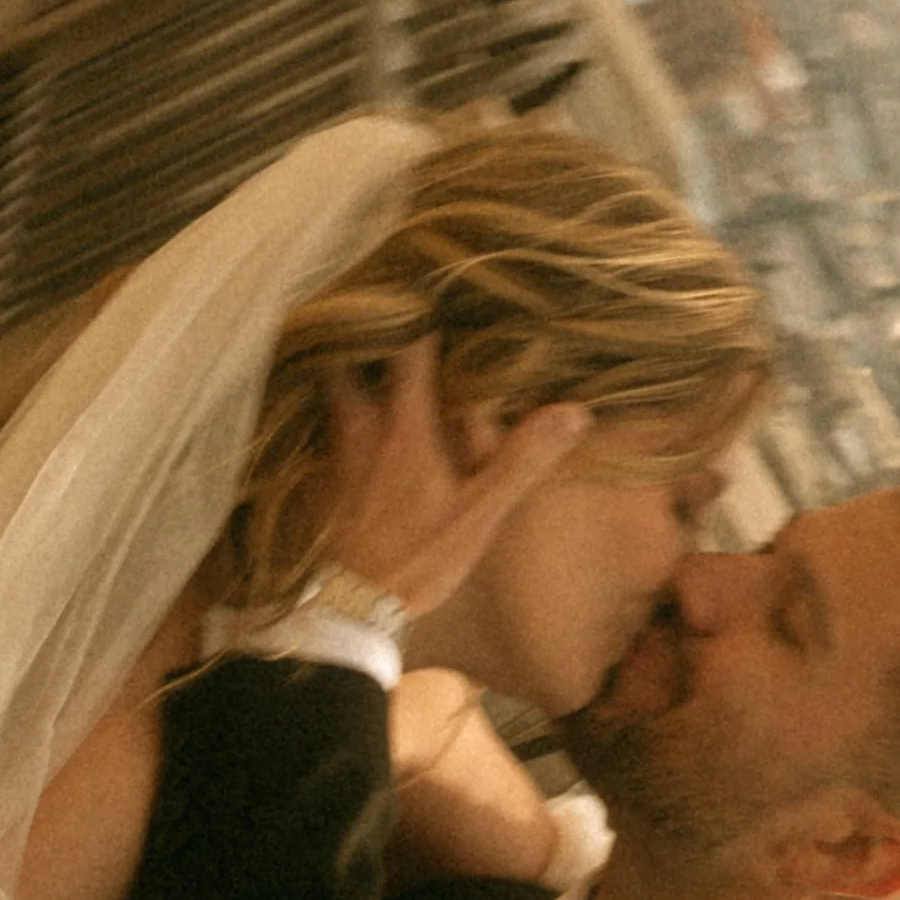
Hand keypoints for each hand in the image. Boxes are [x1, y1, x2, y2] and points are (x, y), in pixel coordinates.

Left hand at [322, 339, 589, 618]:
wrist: (353, 605)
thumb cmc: (419, 556)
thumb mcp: (480, 513)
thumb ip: (523, 460)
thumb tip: (574, 412)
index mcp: (404, 425)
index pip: (407, 347)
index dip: (422, 313)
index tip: (441, 293)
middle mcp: (364, 425)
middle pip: (352, 355)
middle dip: (369, 330)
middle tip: (394, 313)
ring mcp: (339, 449)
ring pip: (335, 386)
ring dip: (352, 365)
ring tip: (375, 352)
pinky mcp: (326, 475)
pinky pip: (329, 421)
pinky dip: (342, 405)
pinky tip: (360, 412)